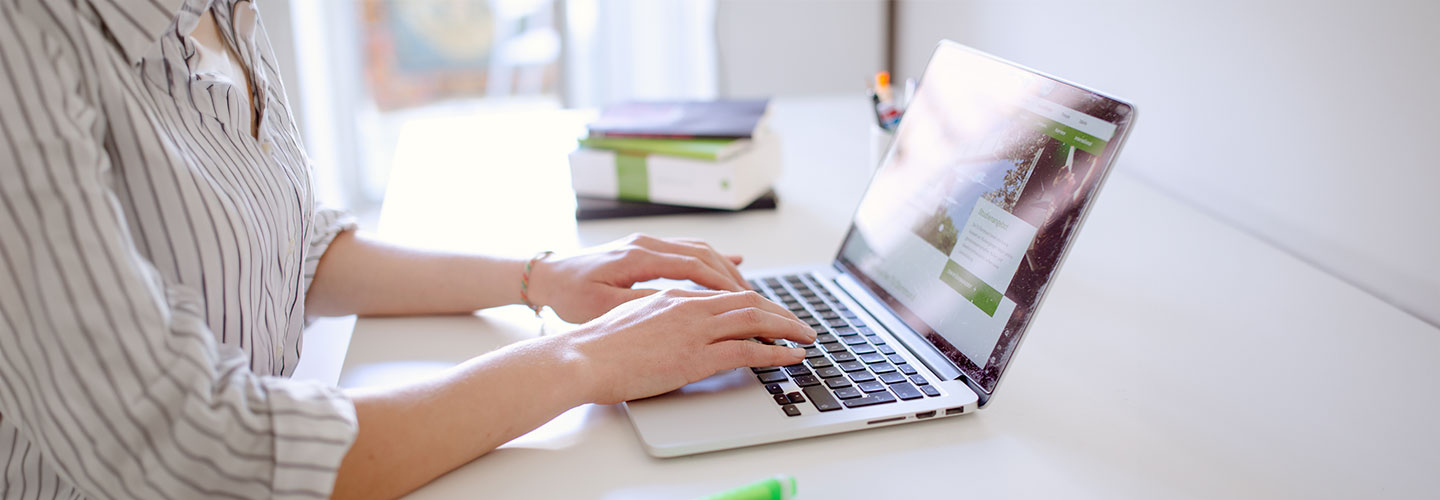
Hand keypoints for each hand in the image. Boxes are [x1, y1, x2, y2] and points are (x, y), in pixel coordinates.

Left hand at [528, 233, 749, 322]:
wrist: (547, 276)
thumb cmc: (570, 296)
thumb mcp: (603, 307)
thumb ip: (643, 304)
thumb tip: (681, 306)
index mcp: (638, 256)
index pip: (694, 266)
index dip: (724, 284)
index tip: (747, 301)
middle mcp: (646, 243)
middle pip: (703, 255)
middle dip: (733, 277)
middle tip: (758, 300)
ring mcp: (646, 243)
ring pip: (699, 250)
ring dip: (725, 269)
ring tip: (748, 292)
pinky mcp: (645, 248)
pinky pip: (687, 250)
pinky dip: (711, 260)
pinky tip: (731, 266)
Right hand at [554, 289, 816, 404]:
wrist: (580, 356)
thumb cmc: (597, 345)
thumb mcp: (632, 318)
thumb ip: (658, 315)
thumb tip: (671, 326)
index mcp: (673, 295)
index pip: (726, 292)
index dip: (754, 301)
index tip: (771, 311)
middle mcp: (689, 305)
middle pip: (748, 299)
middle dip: (779, 311)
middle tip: (799, 323)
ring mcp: (694, 328)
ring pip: (754, 319)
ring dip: (786, 327)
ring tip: (806, 336)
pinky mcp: (696, 355)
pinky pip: (748, 350)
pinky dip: (776, 351)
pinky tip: (791, 355)